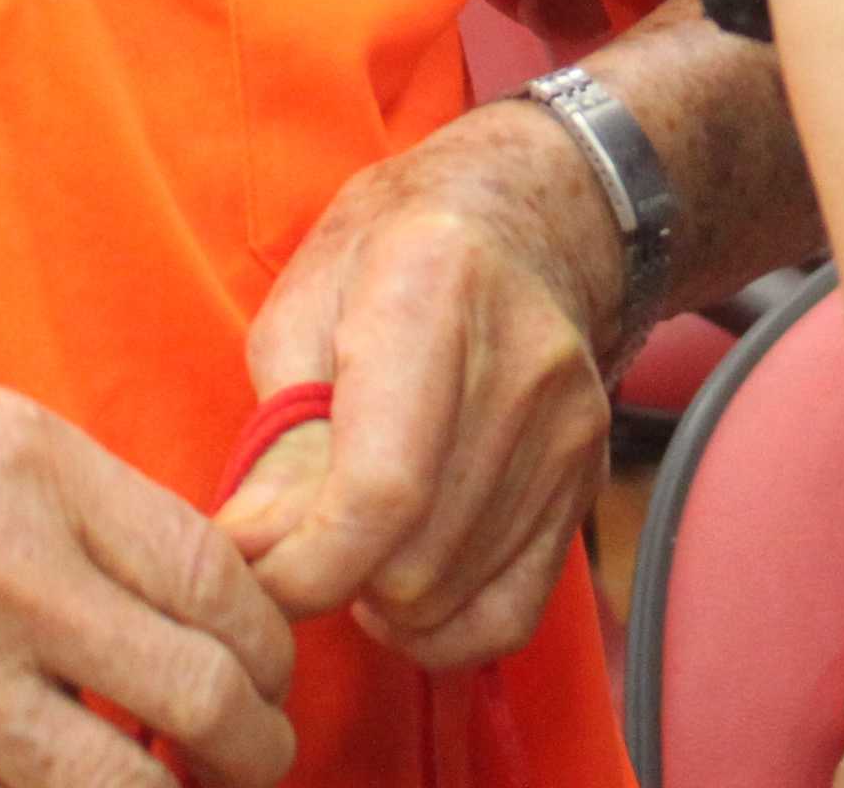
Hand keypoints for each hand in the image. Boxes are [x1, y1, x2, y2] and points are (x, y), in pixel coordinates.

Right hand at [0, 387, 296, 787]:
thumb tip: (199, 587)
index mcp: (31, 466)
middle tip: (262, 757)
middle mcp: (5, 569)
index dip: (270, 643)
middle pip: (201, 689)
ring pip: (131, 786)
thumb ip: (83, 508)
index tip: (274, 670)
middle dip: (257, 743)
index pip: (212, 573)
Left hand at [224, 105, 622, 670]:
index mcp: (433, 293)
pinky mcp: (589, 474)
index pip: (381, 489)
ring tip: (348, 541)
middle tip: (290, 542)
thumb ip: (276, 434)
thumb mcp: (302, 306)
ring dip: (379, 599)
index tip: (255, 573)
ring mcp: (568, 429)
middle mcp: (520, 367)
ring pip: (453, 597)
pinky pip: (510, 613)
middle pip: (415, 559)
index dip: (305, 566)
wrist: (529, 213)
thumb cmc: (392, 250)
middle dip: (330, 577)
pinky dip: (442, 629)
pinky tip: (400, 584)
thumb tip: (254, 553)